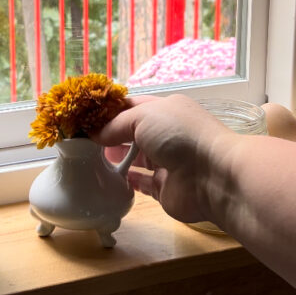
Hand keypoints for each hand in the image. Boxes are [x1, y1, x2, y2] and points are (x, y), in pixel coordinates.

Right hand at [89, 94, 235, 221]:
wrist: (214, 176)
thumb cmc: (181, 136)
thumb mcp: (143, 117)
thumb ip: (116, 125)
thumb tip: (94, 134)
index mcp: (165, 110)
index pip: (132, 106)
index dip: (108, 111)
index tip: (84, 117)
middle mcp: (167, 134)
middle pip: (132, 133)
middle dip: (109, 135)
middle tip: (82, 140)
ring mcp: (167, 162)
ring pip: (135, 159)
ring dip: (115, 159)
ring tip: (88, 160)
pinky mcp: (165, 188)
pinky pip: (141, 184)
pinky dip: (125, 182)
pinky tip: (107, 180)